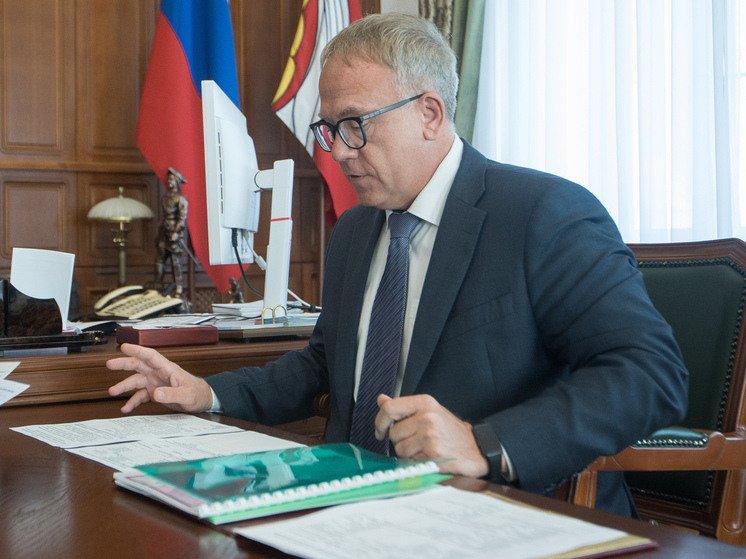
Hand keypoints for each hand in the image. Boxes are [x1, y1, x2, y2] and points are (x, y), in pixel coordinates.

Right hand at [107, 343, 213, 413]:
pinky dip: (132, 401)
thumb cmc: (197, 393)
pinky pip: (140, 396)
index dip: (138, 350)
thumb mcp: (187, 395)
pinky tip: (126, 408)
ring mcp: (155, 382)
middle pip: (139, 365)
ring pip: (136, 381)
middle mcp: (159, 373)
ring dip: (124, 386)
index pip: (151, 356)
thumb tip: (156, 393)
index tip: (125, 347)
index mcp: (168, 368)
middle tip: (110, 364)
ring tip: (112, 391)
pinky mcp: (154, 392)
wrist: (201, 400)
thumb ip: (173, 394)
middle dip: (124, 364)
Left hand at [375, 394, 489, 477]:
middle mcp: (427, 417)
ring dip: (407, 453)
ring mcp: (430, 436)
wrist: (475, 448)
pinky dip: (416, 462)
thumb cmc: (450, 430)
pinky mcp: (432, 454)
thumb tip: (381, 400)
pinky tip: (429, 457)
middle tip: (416, 440)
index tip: (380, 431)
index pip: (389, 408)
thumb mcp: (429, 411)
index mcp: (425, 402)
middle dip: (400, 441)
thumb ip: (404, 407)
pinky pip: (410, 461)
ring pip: (399, 449)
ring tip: (424, 448)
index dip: (380, 421)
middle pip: (393, 433)